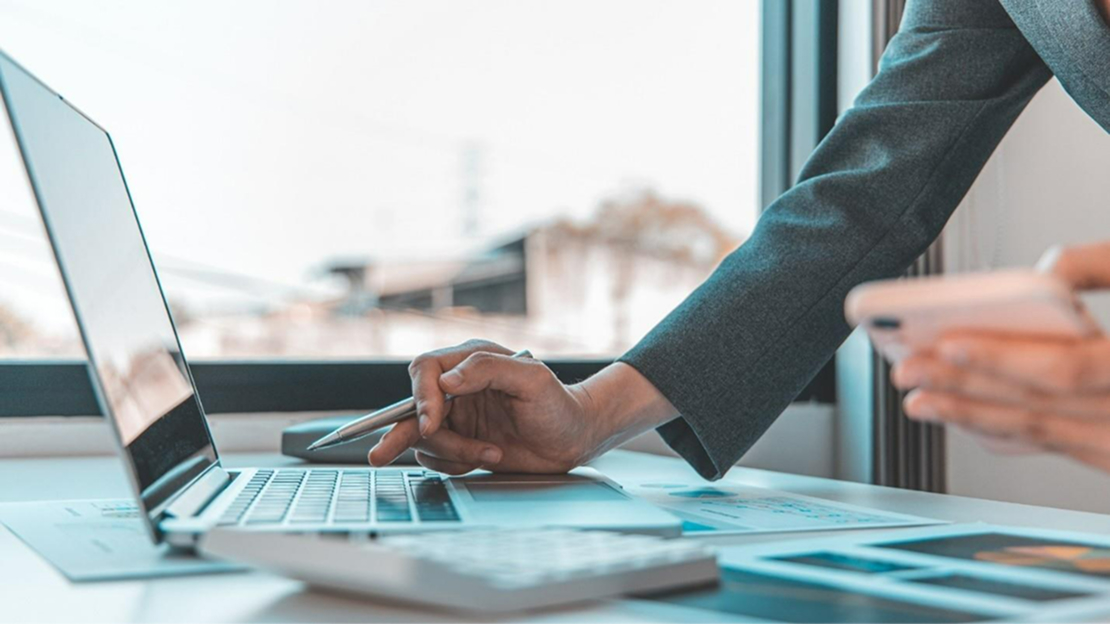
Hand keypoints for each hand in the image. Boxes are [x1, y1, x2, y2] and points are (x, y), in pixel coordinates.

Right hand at [368, 340, 678, 474]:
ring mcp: (458, 416)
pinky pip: (435, 457)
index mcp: (472, 361)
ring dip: (451, 452)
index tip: (430, 422)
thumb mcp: (531, 379)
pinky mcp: (461, 443)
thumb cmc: (559, 405)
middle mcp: (460, 387)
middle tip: (387, 453)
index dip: (421, 396)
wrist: (574, 440)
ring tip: (490, 452)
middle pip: (414, 407)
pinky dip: (454, 464)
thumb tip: (446, 381)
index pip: (426, 369)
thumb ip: (488, 369)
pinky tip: (486, 457)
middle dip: (408, 431)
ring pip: (423, 437)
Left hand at [892, 242, 1109, 471]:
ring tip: (920, 398)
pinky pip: (1056, 445)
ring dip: (973, 416)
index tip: (950, 343)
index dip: (1007, 359)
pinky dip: (1006, 431)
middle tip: (908, 371)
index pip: (1072, 370)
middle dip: (965, 390)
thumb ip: (1106, 264)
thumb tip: (1044, 268)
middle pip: (1041, 407)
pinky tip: (965, 417)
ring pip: (1043, 434)